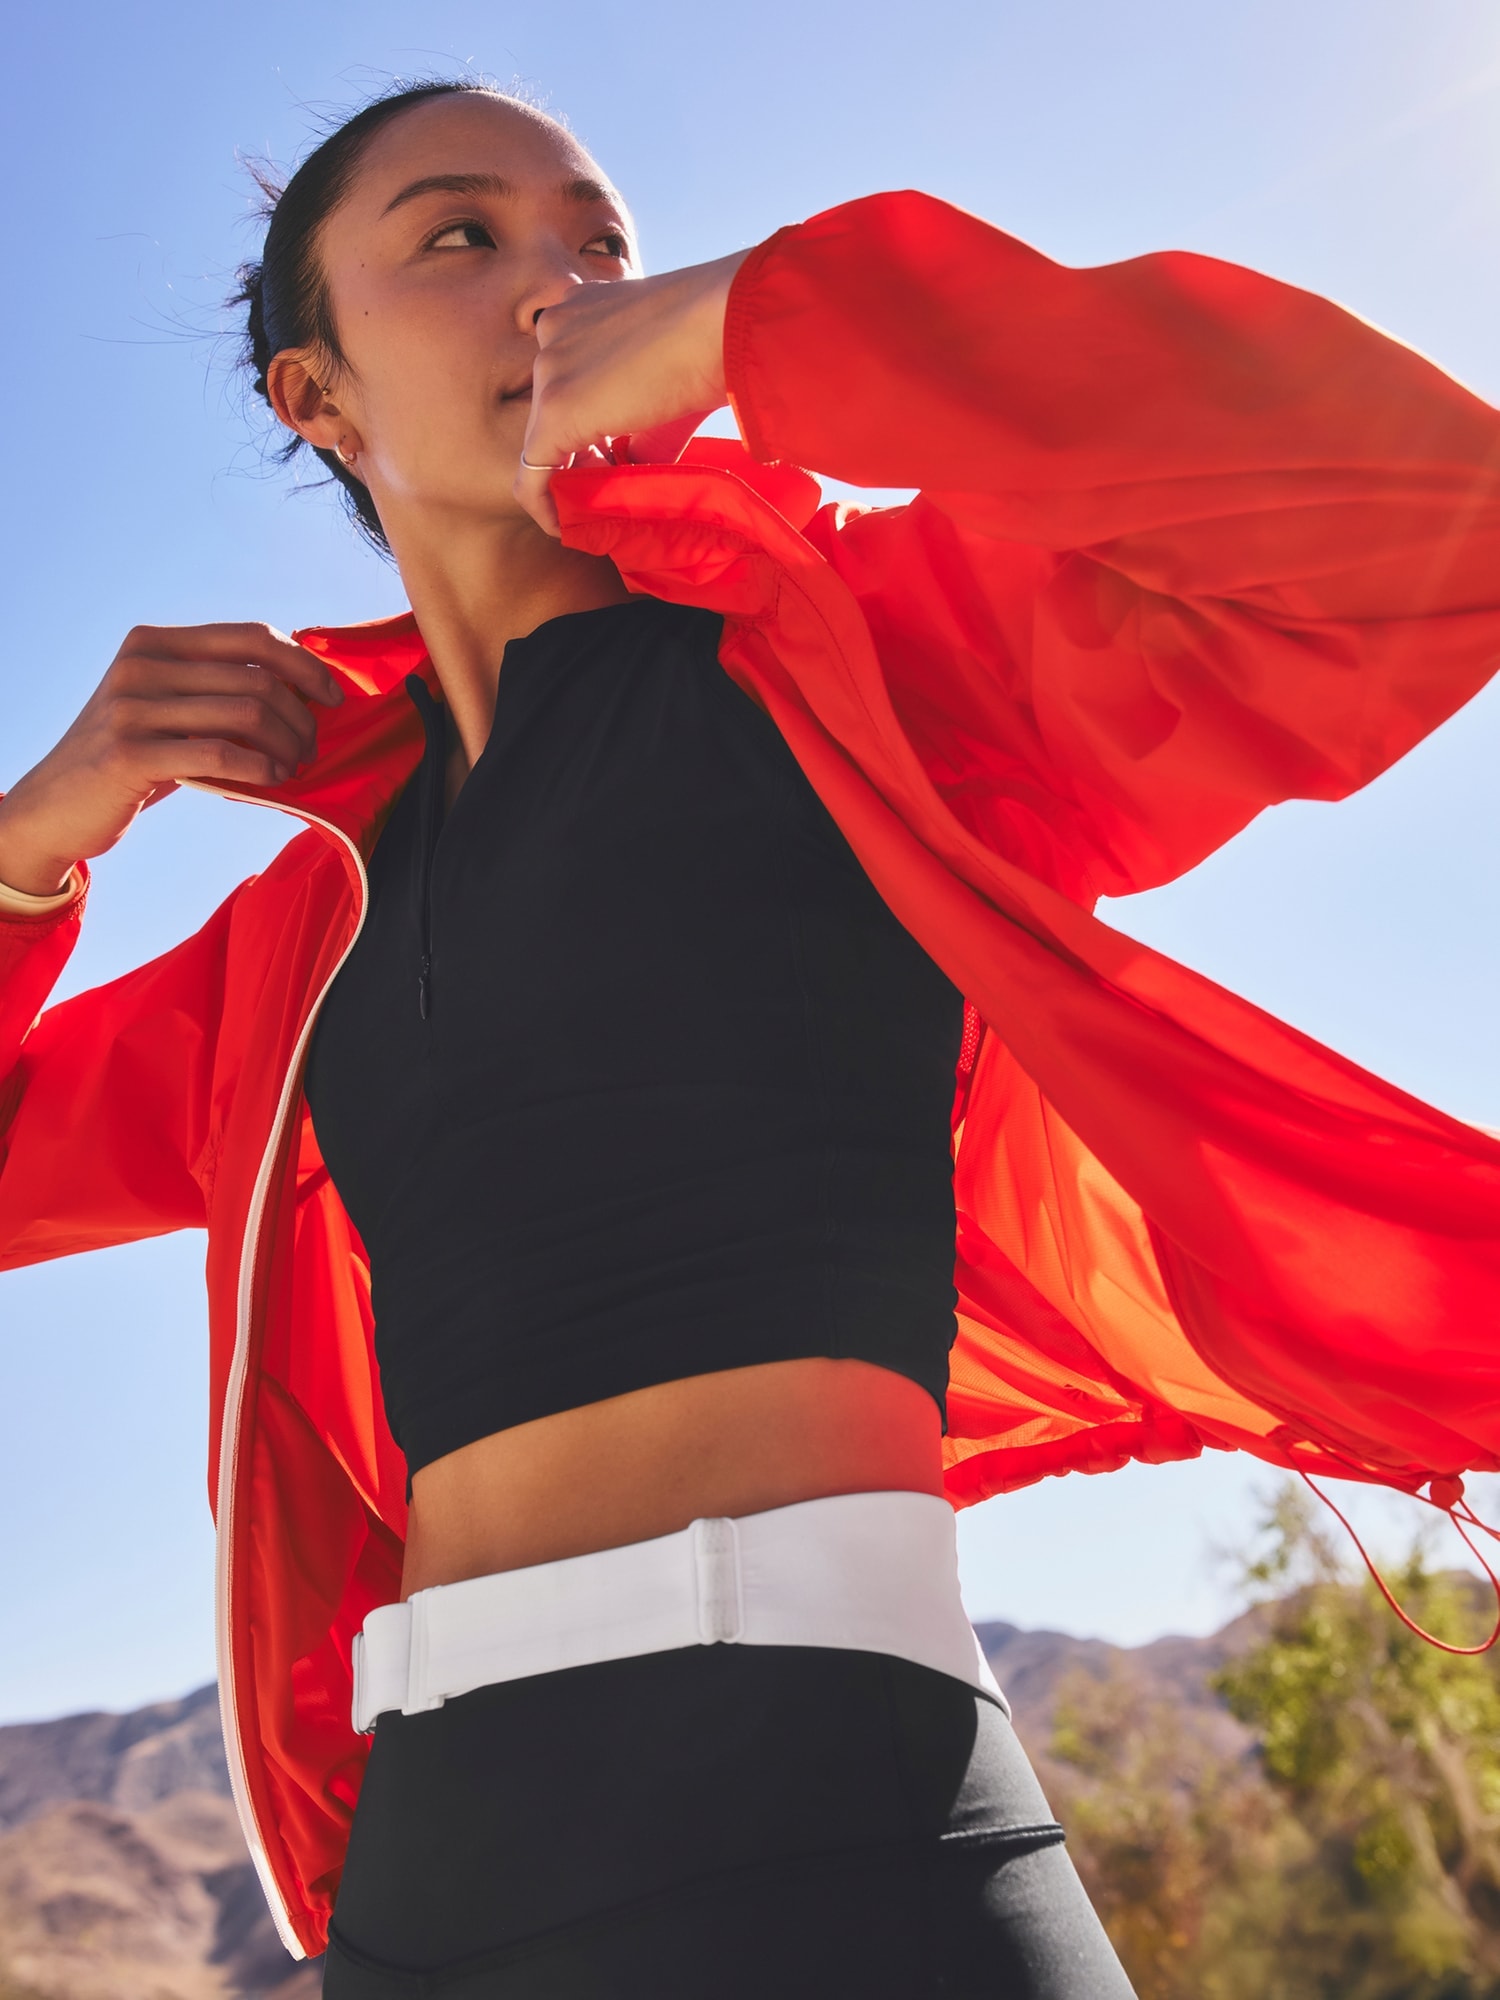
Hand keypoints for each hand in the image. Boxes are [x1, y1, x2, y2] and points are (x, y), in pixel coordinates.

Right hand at [0, 623, 343, 895]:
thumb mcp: (165, 708)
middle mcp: (140, 665)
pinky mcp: (130, 753)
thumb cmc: (130, 759)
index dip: (302, 662)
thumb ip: (214, 688)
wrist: (57, 806)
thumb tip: (298, 683)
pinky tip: (273, 779)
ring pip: (247, 714)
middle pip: (257, 678)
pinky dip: (261, 768)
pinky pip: (221, 754)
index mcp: (153, 643)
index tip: (331, 695)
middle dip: (300, 716)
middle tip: (312, 747)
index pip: (250, 636)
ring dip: (288, 745)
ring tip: (296, 766)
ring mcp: (131, 707)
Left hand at [515, 250, 748, 535]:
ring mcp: (550, 367)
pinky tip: (563, 526)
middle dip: (577, 452)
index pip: (566, 378)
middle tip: (614, 481)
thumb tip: (627, 474)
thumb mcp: (661, 382)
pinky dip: (543, 505)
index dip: (587, 424)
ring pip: (543, 439)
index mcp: (578, 309)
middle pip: (550, 408)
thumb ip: (634, 424)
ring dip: (568, 475)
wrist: (726, 324)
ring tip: (601, 501)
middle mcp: (553, 330)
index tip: (613, 457)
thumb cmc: (714, 345)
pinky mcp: (557, 409)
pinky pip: (531, 472)